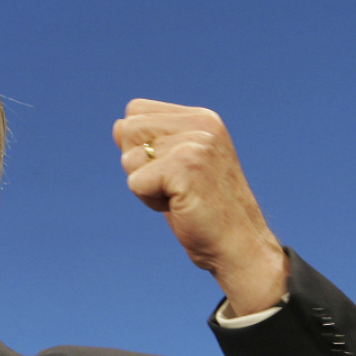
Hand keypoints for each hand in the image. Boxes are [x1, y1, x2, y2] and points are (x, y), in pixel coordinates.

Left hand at [114, 99, 286, 314]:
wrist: (238, 244)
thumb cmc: (202, 208)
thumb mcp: (176, 165)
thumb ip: (151, 142)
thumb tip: (118, 126)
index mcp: (200, 118)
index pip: (135, 111)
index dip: (139, 146)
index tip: (170, 170)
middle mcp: (201, 124)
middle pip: (128, 130)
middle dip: (138, 165)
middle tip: (173, 186)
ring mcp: (196, 144)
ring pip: (129, 159)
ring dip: (145, 187)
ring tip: (178, 197)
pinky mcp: (186, 167)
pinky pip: (135, 182)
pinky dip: (149, 201)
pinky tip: (178, 206)